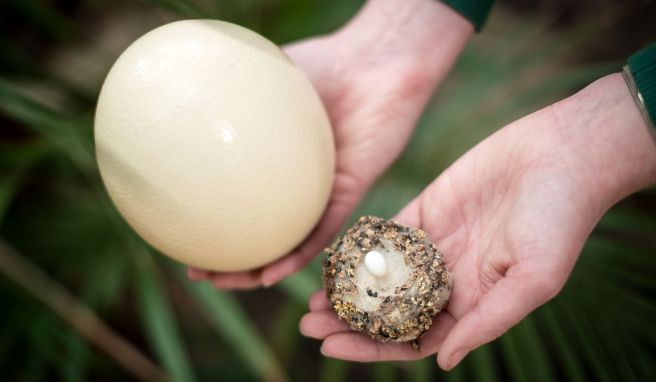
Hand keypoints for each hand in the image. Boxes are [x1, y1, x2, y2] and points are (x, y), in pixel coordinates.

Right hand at [188, 0, 472, 287]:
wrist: (376, 61)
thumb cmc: (324, 62)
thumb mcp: (263, 79)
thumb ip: (226, 94)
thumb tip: (181, 99)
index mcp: (279, 164)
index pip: (242, 201)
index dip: (214, 224)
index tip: (182, 239)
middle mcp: (301, 184)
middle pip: (264, 232)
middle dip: (232, 260)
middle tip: (201, 273)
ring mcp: (324, 192)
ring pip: (290, 245)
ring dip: (258, 271)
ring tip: (225, 283)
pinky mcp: (350, 194)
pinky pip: (321, 232)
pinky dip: (296, 256)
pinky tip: (269, 274)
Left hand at [299, 73, 655, 368]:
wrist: (561, 156)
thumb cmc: (558, 220)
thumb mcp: (533, 280)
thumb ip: (488, 321)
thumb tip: (443, 361)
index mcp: (472, 304)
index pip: (414, 339)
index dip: (373, 348)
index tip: (332, 346)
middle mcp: (449, 280)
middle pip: (390, 312)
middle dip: (350, 322)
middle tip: (309, 325)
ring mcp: (435, 246)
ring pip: (381, 277)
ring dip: (348, 289)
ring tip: (311, 298)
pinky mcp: (426, 210)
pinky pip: (385, 236)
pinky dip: (359, 248)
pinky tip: (332, 257)